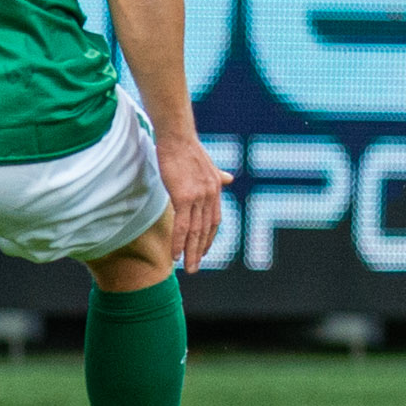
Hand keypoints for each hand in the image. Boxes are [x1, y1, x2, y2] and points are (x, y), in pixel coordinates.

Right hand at [156, 132, 229, 272]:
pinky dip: (179, 242)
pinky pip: (182, 226)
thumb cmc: (188, 149)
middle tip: (195, 268)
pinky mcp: (184, 197)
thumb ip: (218, 175)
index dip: (209, 237)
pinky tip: (175, 255)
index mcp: (216, 189)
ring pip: (195, 232)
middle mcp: (211, 195)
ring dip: (190, 252)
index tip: (203, 250)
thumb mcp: (208, 164)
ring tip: (187, 268)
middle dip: (200, 251)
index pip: (215, 220)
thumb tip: (230, 178)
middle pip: (206, 230)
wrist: (178, 137)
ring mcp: (199, 197)